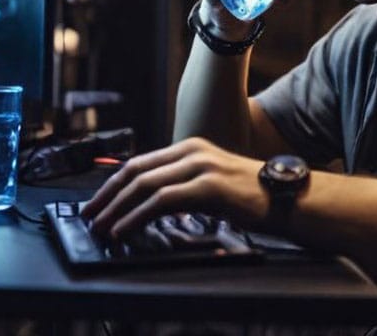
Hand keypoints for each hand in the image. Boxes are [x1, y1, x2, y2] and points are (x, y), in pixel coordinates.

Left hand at [80, 137, 266, 239]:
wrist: (286, 197)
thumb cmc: (252, 195)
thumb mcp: (212, 182)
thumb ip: (185, 185)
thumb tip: (152, 204)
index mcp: (191, 147)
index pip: (141, 163)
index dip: (113, 184)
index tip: (98, 202)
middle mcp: (193, 152)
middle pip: (135, 170)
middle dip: (107, 195)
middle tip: (90, 214)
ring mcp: (201, 167)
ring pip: (144, 185)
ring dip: (116, 208)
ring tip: (101, 226)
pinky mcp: (208, 186)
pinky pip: (161, 202)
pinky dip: (136, 216)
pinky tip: (124, 229)